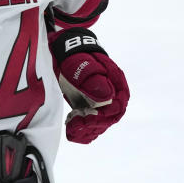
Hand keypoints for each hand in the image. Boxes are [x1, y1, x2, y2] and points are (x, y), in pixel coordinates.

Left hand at [50, 28, 129, 143]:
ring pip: (100, 121)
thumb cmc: (76, 55)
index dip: (101, 116)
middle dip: (92, 126)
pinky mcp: (91, 104)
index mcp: (116, 83)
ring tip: (71, 133)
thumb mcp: (82, 64)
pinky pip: (92, 121)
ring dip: (87, 130)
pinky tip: (72, 132)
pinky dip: (84, 129)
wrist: (67, 49)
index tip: (86, 119)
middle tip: (73, 128)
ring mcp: (102, 100)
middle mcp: (113, 94)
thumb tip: (108, 98)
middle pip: (108, 117)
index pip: (116, 107)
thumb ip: (93, 79)